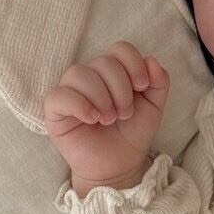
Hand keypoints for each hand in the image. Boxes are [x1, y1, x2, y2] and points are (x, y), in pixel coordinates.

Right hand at [43, 41, 169, 185]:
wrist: (119, 165)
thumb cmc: (132, 133)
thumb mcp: (154, 107)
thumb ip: (158, 82)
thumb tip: (151, 60)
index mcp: (113, 71)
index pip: (120, 49)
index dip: (133, 63)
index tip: (142, 86)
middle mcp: (90, 76)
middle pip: (103, 62)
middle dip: (120, 88)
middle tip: (124, 113)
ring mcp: (71, 91)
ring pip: (79, 73)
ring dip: (100, 97)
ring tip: (108, 119)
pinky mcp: (55, 110)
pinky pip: (59, 95)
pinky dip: (78, 104)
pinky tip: (92, 118)